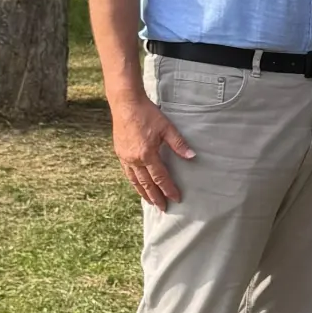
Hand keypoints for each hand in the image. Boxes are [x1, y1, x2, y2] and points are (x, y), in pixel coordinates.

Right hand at [110, 95, 194, 210]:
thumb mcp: (167, 127)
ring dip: (143, 192)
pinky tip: (137, 185)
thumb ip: (179, 143)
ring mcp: (125, 157)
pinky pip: (127, 172)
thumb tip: (192, 156)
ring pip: (135, 180)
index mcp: (147, 154)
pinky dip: (134, 182)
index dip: (169, 189)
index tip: (176, 199)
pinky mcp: (120, 153)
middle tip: (163, 208)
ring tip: (151, 202)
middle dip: (155, 197)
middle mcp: (134, 159)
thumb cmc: (147, 114)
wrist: (125, 104)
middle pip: (146, 183)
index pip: (160, 177)